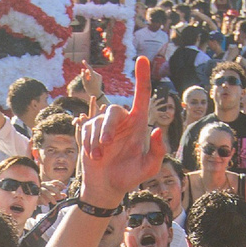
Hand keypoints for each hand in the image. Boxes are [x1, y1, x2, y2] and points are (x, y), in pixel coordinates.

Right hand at [76, 56, 157, 205]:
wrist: (106, 187)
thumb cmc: (130, 177)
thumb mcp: (149, 168)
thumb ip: (157, 151)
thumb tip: (158, 130)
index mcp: (138, 124)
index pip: (141, 96)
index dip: (142, 77)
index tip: (142, 58)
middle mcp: (122, 121)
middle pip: (113, 110)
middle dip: (108, 126)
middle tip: (106, 145)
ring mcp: (104, 125)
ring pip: (98, 121)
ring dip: (97, 140)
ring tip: (99, 157)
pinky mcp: (89, 131)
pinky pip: (87, 128)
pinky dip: (89, 143)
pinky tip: (94, 156)